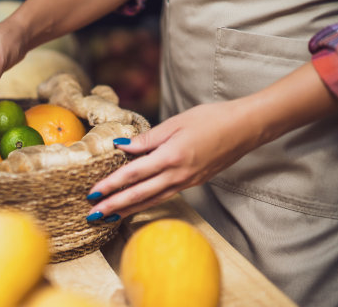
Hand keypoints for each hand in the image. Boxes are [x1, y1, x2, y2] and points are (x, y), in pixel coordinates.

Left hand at [86, 100, 259, 221]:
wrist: (245, 128)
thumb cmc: (211, 119)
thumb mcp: (175, 123)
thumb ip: (147, 138)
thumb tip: (122, 146)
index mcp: (171, 157)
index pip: (133, 174)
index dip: (111, 185)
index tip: (93, 193)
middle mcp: (178, 175)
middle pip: (139, 194)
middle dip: (114, 205)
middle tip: (93, 215)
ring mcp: (187, 182)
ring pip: (152, 200)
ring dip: (129, 210)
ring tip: (110, 217)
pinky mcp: (193, 183)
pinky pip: (165, 197)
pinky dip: (147, 204)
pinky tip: (137, 206)